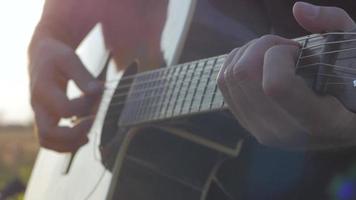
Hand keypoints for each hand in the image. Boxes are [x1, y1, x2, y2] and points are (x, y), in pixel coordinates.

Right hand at [30, 38, 102, 151]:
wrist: (42, 56)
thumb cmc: (57, 57)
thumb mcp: (69, 59)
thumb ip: (83, 76)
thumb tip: (98, 91)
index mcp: (43, 88)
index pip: (64, 109)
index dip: (84, 107)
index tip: (96, 95)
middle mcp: (38, 105)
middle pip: (48, 132)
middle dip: (73, 134)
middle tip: (92, 122)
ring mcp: (40, 114)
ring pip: (46, 140)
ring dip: (69, 144)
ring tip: (87, 137)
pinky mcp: (45, 118)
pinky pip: (49, 140)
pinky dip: (65, 144)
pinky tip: (83, 137)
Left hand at [218, 2, 355, 149]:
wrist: (341, 126)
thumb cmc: (352, 86)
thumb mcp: (354, 53)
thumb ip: (334, 25)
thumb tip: (298, 9)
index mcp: (317, 120)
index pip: (275, 85)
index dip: (279, 54)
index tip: (298, 51)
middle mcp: (283, 131)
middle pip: (244, 75)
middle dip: (261, 46)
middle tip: (285, 48)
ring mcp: (261, 131)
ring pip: (229, 77)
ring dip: (248, 52)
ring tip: (273, 55)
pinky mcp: (247, 125)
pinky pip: (223, 84)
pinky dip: (235, 62)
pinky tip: (257, 61)